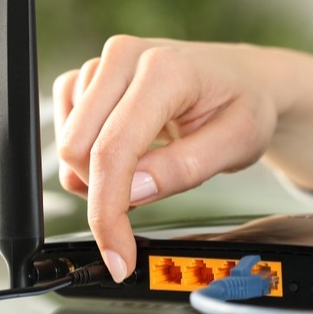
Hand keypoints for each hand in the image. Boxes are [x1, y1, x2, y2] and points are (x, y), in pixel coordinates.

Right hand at [54, 35, 312, 281]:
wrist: (246, 77)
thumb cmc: (245, 104)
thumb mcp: (236, 142)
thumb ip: (185, 167)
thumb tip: (131, 192)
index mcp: (165, 70)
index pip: (113, 149)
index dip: (107, 211)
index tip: (118, 256)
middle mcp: (125, 57)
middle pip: (76, 147)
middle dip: (103, 192)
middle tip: (149, 195)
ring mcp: (105, 61)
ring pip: (68, 140)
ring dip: (97, 171)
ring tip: (148, 165)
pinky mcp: (92, 73)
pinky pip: (66, 124)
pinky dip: (88, 152)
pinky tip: (126, 149)